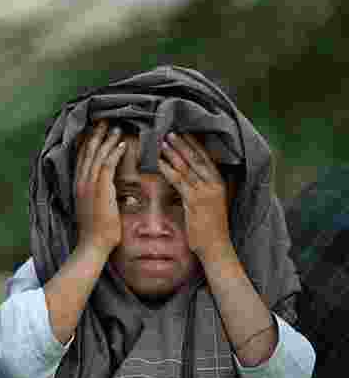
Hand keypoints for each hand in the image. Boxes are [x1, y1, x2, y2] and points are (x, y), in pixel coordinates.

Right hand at [74, 121, 126, 255]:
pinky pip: (108, 164)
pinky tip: (122, 143)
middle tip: (103, 120)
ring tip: (115, 127)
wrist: (93, 243)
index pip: (82, 157)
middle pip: (87, 151)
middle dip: (96, 134)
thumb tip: (113, 190)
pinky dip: (114, 152)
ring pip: (97, 154)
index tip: (95, 130)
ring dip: (107, 139)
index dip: (88, 142)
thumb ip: (101, 195)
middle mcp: (81, 181)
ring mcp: (89, 184)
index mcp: (79, 184)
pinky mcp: (100, 188)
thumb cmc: (97, 230)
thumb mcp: (96, 208)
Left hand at [158, 132, 231, 258]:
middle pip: (196, 158)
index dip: (193, 144)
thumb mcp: (209, 202)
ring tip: (161, 141)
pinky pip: (179, 181)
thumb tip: (189, 177)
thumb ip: (200, 188)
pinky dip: (168, 170)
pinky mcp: (194, 201)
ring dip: (172, 153)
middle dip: (182, 143)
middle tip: (169, 131)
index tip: (182, 131)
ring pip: (186, 167)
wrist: (216, 246)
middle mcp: (213, 184)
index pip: (205, 157)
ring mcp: (204, 192)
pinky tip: (158, 162)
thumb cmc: (210, 226)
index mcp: (219, 182)